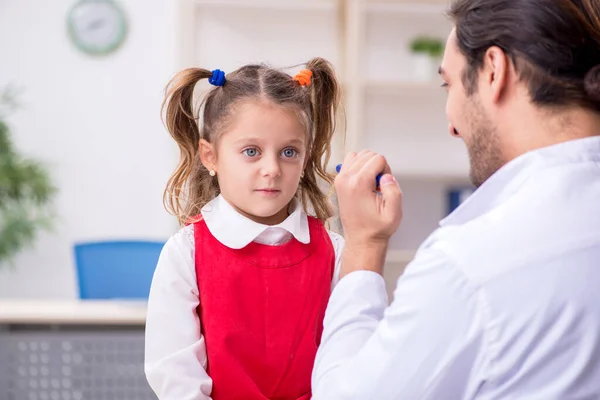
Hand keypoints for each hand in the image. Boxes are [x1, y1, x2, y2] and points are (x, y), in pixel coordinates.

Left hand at [335, 150, 402, 275]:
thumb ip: (393, 191)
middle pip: (368, 155)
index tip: (384, 186)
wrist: (361, 239)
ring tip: (371, 184)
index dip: (387, 170)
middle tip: (379, 186)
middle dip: (378, 167)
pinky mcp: (339, 181)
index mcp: (358, 184)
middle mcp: (346, 179)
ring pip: (358, 155)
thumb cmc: (376, 228)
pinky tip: (364, 182)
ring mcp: (340, 179)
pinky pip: (350, 162)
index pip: (378, 158)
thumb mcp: (394, 212)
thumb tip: (386, 176)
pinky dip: (359, 167)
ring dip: (368, 166)